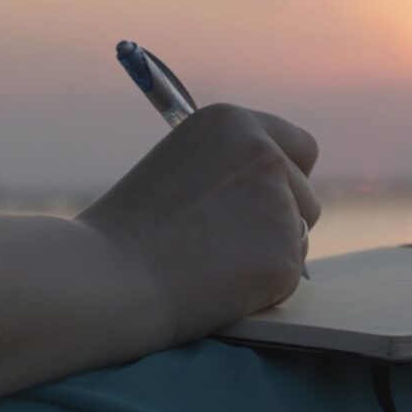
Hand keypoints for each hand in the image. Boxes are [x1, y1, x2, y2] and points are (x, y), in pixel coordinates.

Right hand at [77, 104, 319, 345]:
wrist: (106, 278)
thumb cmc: (127, 232)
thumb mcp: (179, 167)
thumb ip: (229, 169)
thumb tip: (274, 190)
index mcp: (233, 123)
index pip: (300, 147)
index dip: (289, 177)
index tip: (273, 200)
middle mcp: (264, 153)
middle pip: (306, 196)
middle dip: (281, 222)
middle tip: (227, 245)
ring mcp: (279, 202)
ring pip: (299, 237)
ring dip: (269, 254)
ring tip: (210, 263)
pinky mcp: (285, 253)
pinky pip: (289, 276)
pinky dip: (262, 288)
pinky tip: (217, 286)